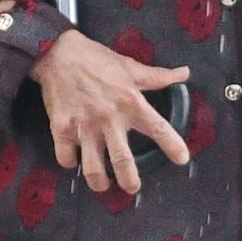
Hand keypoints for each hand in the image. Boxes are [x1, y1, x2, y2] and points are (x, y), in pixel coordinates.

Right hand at [36, 28, 192, 196]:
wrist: (57, 53)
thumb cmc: (96, 60)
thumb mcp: (129, 67)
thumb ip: (157, 76)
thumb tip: (184, 74)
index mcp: (130, 102)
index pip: (157, 127)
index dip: (172, 145)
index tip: (182, 159)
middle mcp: (109, 117)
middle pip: (123, 161)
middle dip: (130, 180)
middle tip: (133, 187)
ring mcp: (84, 125)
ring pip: (93, 168)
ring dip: (99, 182)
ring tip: (103, 185)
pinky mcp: (61, 128)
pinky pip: (66, 157)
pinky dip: (71, 163)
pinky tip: (76, 161)